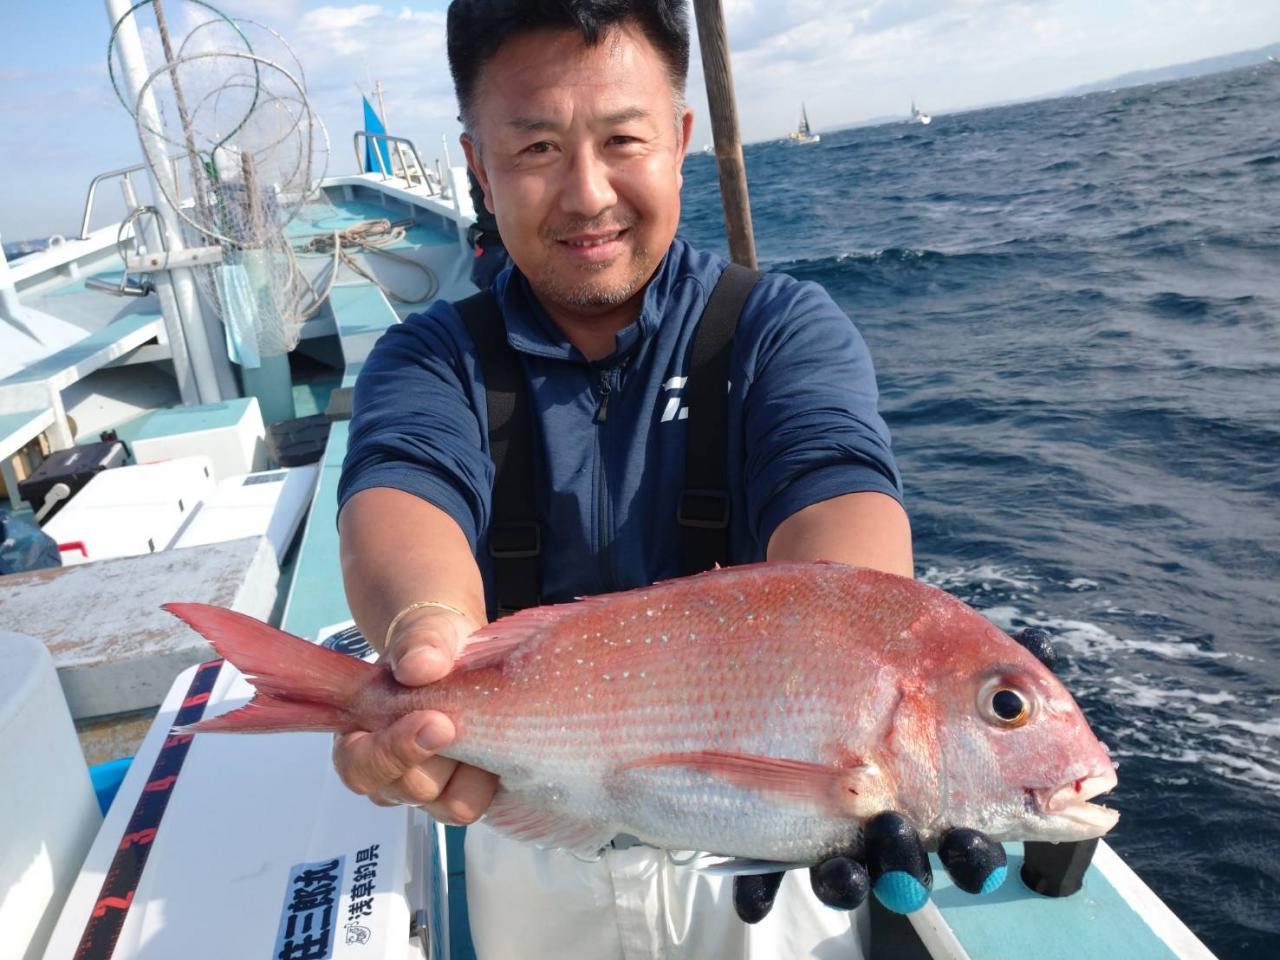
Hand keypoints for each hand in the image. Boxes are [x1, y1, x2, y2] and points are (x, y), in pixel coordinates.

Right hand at [331, 605, 498, 823]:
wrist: (460, 656)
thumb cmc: (431, 649)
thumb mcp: (424, 633)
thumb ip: (418, 644)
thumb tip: (418, 666)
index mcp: (358, 738)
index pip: (360, 766)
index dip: (395, 751)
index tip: (435, 721)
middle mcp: (387, 773)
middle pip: (409, 790)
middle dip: (443, 757)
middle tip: (465, 720)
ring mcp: (427, 789)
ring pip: (449, 805)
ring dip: (472, 769)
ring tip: (483, 726)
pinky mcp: (462, 794)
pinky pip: (479, 803)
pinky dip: (492, 778)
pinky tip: (498, 743)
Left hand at [734, 627, 1055, 921]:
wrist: (817, 620)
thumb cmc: (893, 638)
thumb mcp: (946, 644)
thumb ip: (998, 666)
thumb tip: (1043, 642)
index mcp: (944, 792)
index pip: (970, 841)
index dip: (973, 855)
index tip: (967, 845)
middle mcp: (891, 816)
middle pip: (908, 864)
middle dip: (907, 865)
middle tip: (894, 834)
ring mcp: (831, 823)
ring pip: (847, 871)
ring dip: (849, 877)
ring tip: (842, 867)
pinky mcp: (772, 821)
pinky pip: (763, 870)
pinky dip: (759, 888)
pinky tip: (751, 897)